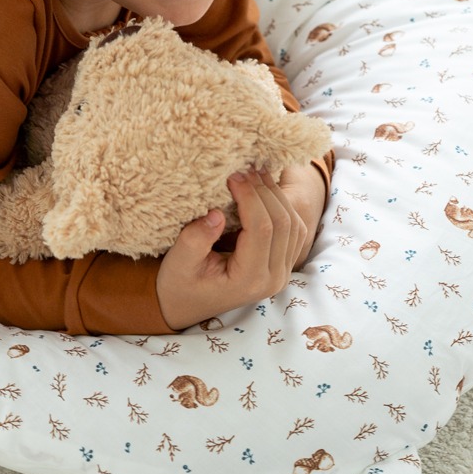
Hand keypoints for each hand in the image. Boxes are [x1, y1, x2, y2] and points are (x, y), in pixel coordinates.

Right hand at [155, 167, 321, 331]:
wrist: (184, 306)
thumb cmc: (178, 284)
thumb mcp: (178, 263)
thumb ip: (195, 240)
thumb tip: (216, 212)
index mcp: (249, 280)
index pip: (262, 229)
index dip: (250, 196)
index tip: (232, 175)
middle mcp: (272, 279)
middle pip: (284, 224)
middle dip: (265, 190)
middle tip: (244, 168)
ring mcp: (280, 273)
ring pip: (294, 225)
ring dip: (277, 195)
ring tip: (254, 173)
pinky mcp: (281, 264)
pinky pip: (293, 231)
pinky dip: (282, 206)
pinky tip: (263, 189)